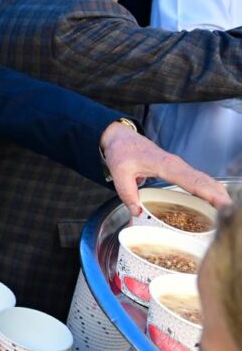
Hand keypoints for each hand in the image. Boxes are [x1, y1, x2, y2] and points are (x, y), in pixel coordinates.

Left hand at [100, 122, 230, 214]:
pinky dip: (209, 190)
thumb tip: (137, 212)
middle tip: (231, 213)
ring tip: (228, 211)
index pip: (193, 181)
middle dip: (220, 196)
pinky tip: (216, 202)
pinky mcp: (178, 170)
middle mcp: (177, 165)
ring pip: (205, 180)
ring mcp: (179, 167)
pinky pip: (198, 180)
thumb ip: (127, 193)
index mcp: (166, 165)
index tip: (223, 204)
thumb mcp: (119, 173)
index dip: (209, 193)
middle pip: (205, 181)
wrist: (120, 137)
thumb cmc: (122, 151)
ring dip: (218, 193)